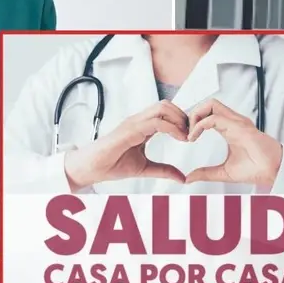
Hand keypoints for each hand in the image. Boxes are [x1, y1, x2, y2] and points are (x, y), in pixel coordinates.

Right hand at [63, 100, 188, 189]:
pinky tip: (180, 138)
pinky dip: (172, 128)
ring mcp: (134, 122)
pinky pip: (155, 122)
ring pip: (162, 108)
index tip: (191, 136)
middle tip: (191, 133)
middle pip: (166, 105)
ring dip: (179, 119)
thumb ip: (164, 170)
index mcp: (142, 126)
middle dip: (183, 116)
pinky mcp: (130, 129)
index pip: (165, 112)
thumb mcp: (145, 168)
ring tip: (187, 135)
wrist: (92, 168)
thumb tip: (182, 178)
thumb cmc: (112, 165)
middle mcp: (138, 120)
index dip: (181, 121)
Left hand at [185, 98, 282, 185]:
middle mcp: (233, 121)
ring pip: (211, 104)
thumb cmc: (256, 169)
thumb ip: (206, 173)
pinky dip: (200, 125)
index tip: (186, 138)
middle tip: (185, 132)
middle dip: (192, 114)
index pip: (208, 113)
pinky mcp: (239, 127)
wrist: (273, 172)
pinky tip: (194, 137)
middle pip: (208, 103)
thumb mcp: (224, 172)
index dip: (194, 121)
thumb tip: (188, 178)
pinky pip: (215, 118)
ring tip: (189, 133)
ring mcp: (236, 122)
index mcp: (230, 128)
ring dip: (195, 115)